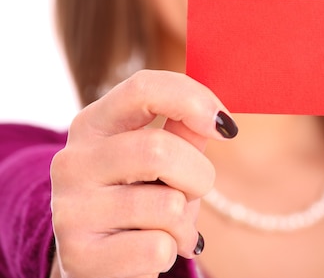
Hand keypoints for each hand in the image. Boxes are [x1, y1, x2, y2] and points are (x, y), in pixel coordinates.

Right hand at [50, 70, 235, 277]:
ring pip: (167, 206)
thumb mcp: (163, 158)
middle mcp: (73, 161)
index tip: (226, 127)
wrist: (102, 261)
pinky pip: (158, 249)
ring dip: (185, 223)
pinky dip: (170, 252)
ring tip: (168, 228)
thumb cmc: (141, 199)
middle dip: (198, 176)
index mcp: (93, 124)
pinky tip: (151, 252)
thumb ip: (186, 130)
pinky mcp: (79, 255)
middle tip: (193, 193)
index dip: (193, 100)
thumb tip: (217, 114)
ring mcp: (71, 209)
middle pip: (160, 149)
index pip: (143, 88)